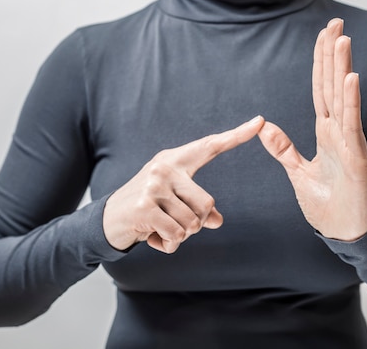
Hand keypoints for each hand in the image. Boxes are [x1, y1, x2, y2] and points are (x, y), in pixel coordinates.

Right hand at [103, 116, 264, 252]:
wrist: (106, 220)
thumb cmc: (147, 209)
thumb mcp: (174, 203)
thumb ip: (197, 208)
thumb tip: (217, 221)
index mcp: (175, 160)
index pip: (210, 146)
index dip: (237, 135)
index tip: (260, 121)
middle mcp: (164, 167)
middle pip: (207, 205)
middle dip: (196, 224)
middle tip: (174, 224)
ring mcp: (154, 186)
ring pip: (193, 224)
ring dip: (180, 237)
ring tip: (161, 229)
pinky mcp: (145, 207)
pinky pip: (176, 235)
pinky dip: (169, 245)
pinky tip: (152, 238)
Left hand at [258, 19, 366, 240]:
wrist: (345, 233)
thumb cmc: (327, 204)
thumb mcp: (298, 173)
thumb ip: (283, 148)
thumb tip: (263, 126)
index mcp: (325, 133)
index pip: (320, 90)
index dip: (321, 63)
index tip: (323, 35)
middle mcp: (339, 132)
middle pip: (332, 86)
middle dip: (333, 54)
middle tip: (335, 22)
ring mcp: (350, 144)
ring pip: (344, 99)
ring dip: (342, 69)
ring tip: (342, 39)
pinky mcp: (357, 159)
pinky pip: (352, 126)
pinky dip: (350, 102)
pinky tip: (350, 78)